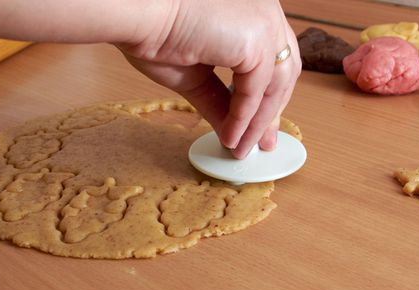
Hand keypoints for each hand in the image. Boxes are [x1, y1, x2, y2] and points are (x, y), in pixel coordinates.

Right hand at [115, 0, 300, 158]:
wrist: (134, 14)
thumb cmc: (153, 31)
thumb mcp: (195, 75)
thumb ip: (219, 101)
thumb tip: (232, 131)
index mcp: (252, 13)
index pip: (274, 60)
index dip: (270, 95)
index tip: (261, 125)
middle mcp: (265, 12)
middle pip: (284, 72)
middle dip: (272, 111)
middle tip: (261, 143)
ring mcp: (264, 23)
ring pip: (275, 85)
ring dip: (258, 122)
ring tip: (242, 147)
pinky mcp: (256, 39)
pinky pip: (257, 92)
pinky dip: (245, 119)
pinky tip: (231, 138)